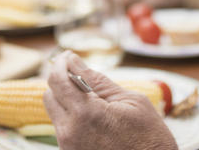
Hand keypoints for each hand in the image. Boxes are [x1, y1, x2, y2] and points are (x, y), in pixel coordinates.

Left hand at [44, 51, 176, 149]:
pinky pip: (63, 130)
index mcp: (86, 113)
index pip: (57, 80)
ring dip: (67, 101)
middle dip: (61, 81)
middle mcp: (70, 132)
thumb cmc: (149, 138)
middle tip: (79, 76)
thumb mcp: (130, 101)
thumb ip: (97, 80)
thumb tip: (73, 61)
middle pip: (49, 96)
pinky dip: (73, 118)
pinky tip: (93, 119)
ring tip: (92, 101)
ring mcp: (68, 147)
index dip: (60, 63)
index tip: (67, 57)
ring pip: (54, 113)